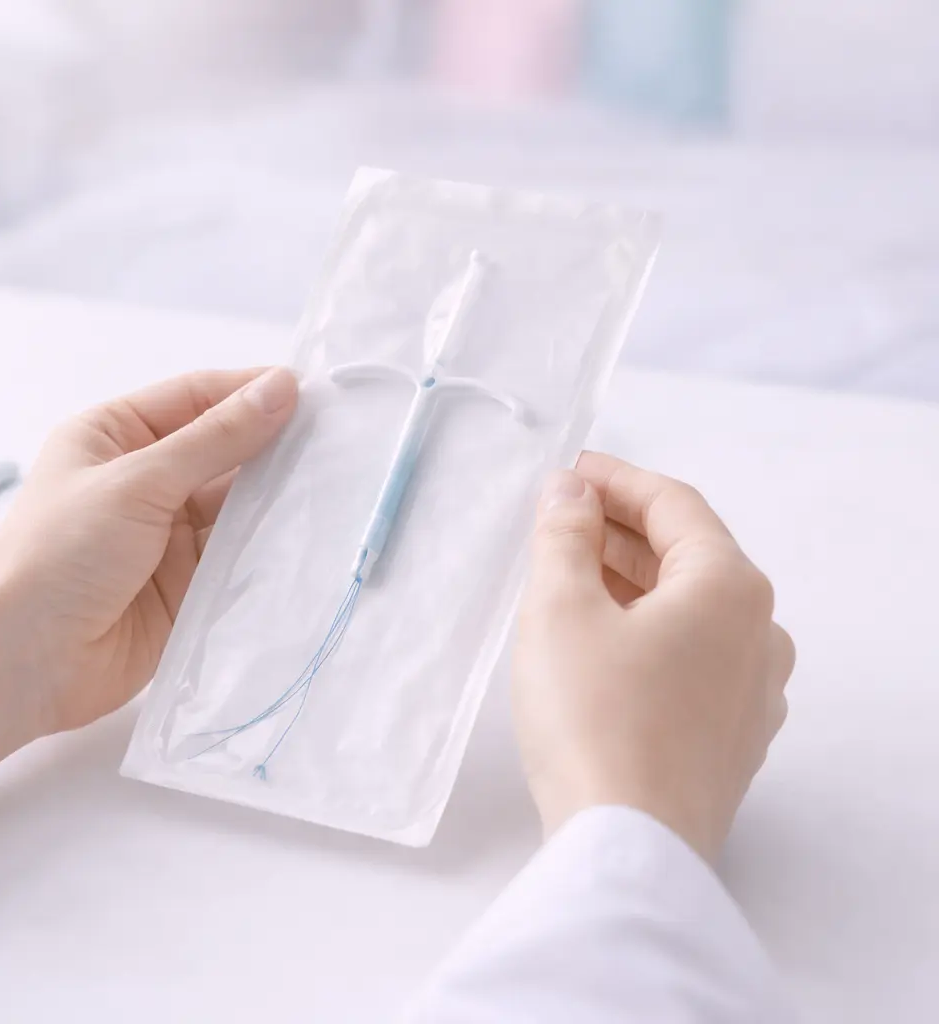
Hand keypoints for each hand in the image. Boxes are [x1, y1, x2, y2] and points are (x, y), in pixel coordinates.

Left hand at [0, 367, 298, 787]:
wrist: (22, 661)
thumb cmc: (59, 555)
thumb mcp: (137, 483)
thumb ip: (214, 440)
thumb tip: (280, 388)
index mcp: (111, 436)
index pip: (193, 399)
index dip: (249, 393)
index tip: (313, 395)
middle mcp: (139, 481)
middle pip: (220, 452)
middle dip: (273, 449)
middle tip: (342, 444)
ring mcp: (162, 537)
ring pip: (233, 507)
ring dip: (275, 501)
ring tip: (339, 488)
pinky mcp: (183, 589)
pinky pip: (234, 559)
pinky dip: (266, 550)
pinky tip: (310, 539)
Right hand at [512, 452, 795, 860]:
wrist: (628, 845)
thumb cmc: (594, 717)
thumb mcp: (559, 608)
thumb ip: (564, 535)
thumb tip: (572, 492)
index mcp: (731, 587)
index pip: (675, 505)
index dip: (615, 479)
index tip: (567, 470)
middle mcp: (761, 634)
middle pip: (688, 557)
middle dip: (619, 532)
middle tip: (556, 521)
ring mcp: (754, 693)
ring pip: (689, 614)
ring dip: (630, 585)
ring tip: (566, 580)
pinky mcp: (731, 741)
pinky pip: (691, 662)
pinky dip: (646, 636)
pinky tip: (597, 649)